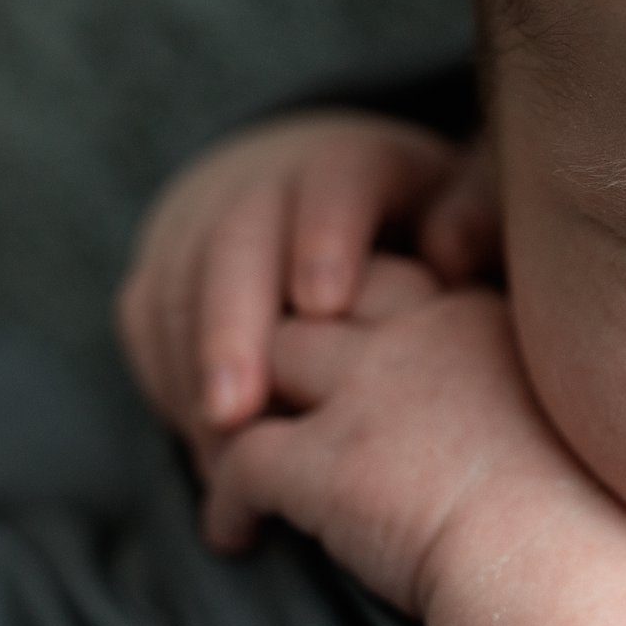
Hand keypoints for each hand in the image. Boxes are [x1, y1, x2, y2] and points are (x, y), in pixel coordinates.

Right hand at [114, 110, 498, 474]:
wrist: (337, 208)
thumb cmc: (432, 232)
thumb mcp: (470, 213)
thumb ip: (475, 223)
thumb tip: (452, 252)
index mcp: (356, 161)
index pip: (335, 180)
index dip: (326, 236)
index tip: (325, 305)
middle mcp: (268, 178)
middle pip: (236, 240)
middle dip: (230, 326)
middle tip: (237, 413)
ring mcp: (205, 217)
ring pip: (181, 285)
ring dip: (194, 375)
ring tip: (223, 464)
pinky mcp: (168, 262)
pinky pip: (150, 318)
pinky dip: (170, 382)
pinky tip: (204, 451)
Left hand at [198, 257, 564, 614]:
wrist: (586, 573)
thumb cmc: (591, 527)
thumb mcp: (562, 427)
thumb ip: (502, 401)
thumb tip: (470, 439)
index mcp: (483, 319)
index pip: (386, 280)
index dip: (345, 321)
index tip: (330, 374)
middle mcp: (423, 335)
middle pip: (312, 300)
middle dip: (273, 345)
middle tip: (248, 404)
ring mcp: (374, 392)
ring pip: (261, 362)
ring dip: (231, 411)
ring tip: (223, 462)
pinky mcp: (334, 462)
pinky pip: (241, 459)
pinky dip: (223, 499)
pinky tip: (236, 536)